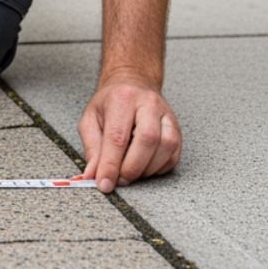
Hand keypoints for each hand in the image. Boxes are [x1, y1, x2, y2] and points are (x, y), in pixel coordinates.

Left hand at [75, 76, 181, 191]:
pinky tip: (145, 168)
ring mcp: (166, 115)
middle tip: (120, 181)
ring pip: (165, 147)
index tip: (105, 184)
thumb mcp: (91, 120)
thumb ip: (92, 149)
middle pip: (147, 140)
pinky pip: (174, 154)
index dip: (111, 165)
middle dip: (132, 168)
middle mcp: (149, 104)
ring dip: (147, 169)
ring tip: (130, 173)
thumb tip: (93, 176)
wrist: (133, 84)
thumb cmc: (110, 103)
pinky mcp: (176, 128)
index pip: (117, 136)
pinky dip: (159, 168)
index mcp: (123, 98)